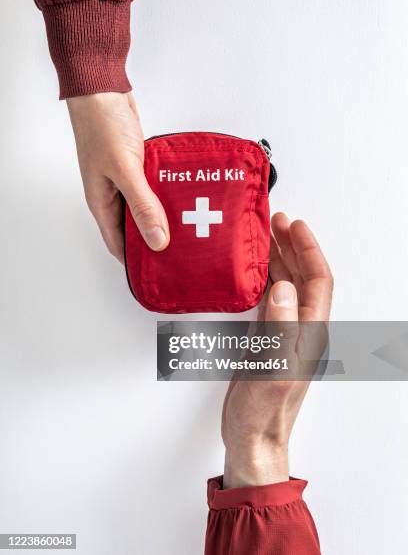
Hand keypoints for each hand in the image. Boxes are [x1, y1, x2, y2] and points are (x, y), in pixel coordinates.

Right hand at [67, 92, 169, 262]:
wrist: (103, 90)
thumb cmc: (103, 127)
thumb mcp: (124, 170)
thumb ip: (142, 205)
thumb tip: (157, 240)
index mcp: (102, 204)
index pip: (118, 244)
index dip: (137, 261)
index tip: (160, 272)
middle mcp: (113, 196)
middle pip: (135, 229)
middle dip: (155, 240)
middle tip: (183, 251)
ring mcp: (125, 181)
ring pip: (146, 208)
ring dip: (164, 216)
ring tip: (191, 227)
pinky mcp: (137, 167)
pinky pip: (153, 188)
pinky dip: (166, 195)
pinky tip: (185, 199)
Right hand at [222, 212, 332, 487]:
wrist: (253, 438)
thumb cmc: (264, 411)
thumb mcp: (274, 367)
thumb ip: (280, 328)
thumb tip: (283, 289)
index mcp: (310, 332)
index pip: (318, 280)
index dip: (309, 249)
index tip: (295, 225)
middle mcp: (301, 329)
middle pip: (303, 277)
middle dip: (293, 245)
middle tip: (277, 221)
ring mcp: (285, 333)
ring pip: (287, 285)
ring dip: (279, 258)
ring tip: (266, 235)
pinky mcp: (267, 339)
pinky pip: (270, 299)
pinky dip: (264, 277)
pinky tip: (253, 270)